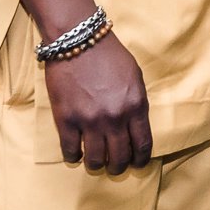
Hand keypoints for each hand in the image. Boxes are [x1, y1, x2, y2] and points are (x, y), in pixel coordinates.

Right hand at [42, 34, 150, 172]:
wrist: (79, 42)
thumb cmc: (110, 57)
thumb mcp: (135, 78)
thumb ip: (136, 104)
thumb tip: (135, 127)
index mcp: (136, 106)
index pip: (142, 145)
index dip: (140, 160)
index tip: (137, 164)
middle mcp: (115, 118)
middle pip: (120, 158)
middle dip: (119, 167)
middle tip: (115, 166)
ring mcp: (89, 121)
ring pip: (96, 161)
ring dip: (97, 165)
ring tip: (96, 162)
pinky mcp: (66, 121)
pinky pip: (70, 152)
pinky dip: (74, 157)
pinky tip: (76, 153)